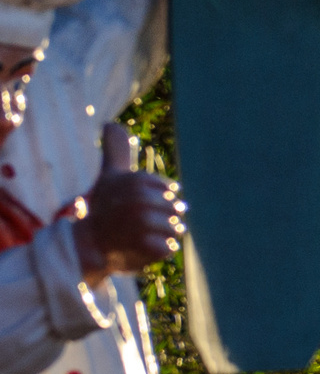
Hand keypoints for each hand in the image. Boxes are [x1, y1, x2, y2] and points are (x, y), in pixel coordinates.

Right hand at [73, 126, 184, 283]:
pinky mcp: (144, 246)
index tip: (134, 204)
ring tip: (140, 235)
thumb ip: (116, 151)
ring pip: (175, 228)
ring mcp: (141, 223)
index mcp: (135, 180)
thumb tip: (109, 124)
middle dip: (163, 218)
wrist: (88, 244)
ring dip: (162, 235)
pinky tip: (141, 247)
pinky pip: (168, 247)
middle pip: (176, 209)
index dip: (157, 200)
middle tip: (138, 223)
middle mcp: (138, 198)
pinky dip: (160, 250)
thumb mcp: (110, 176)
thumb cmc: (104, 208)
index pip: (169, 190)